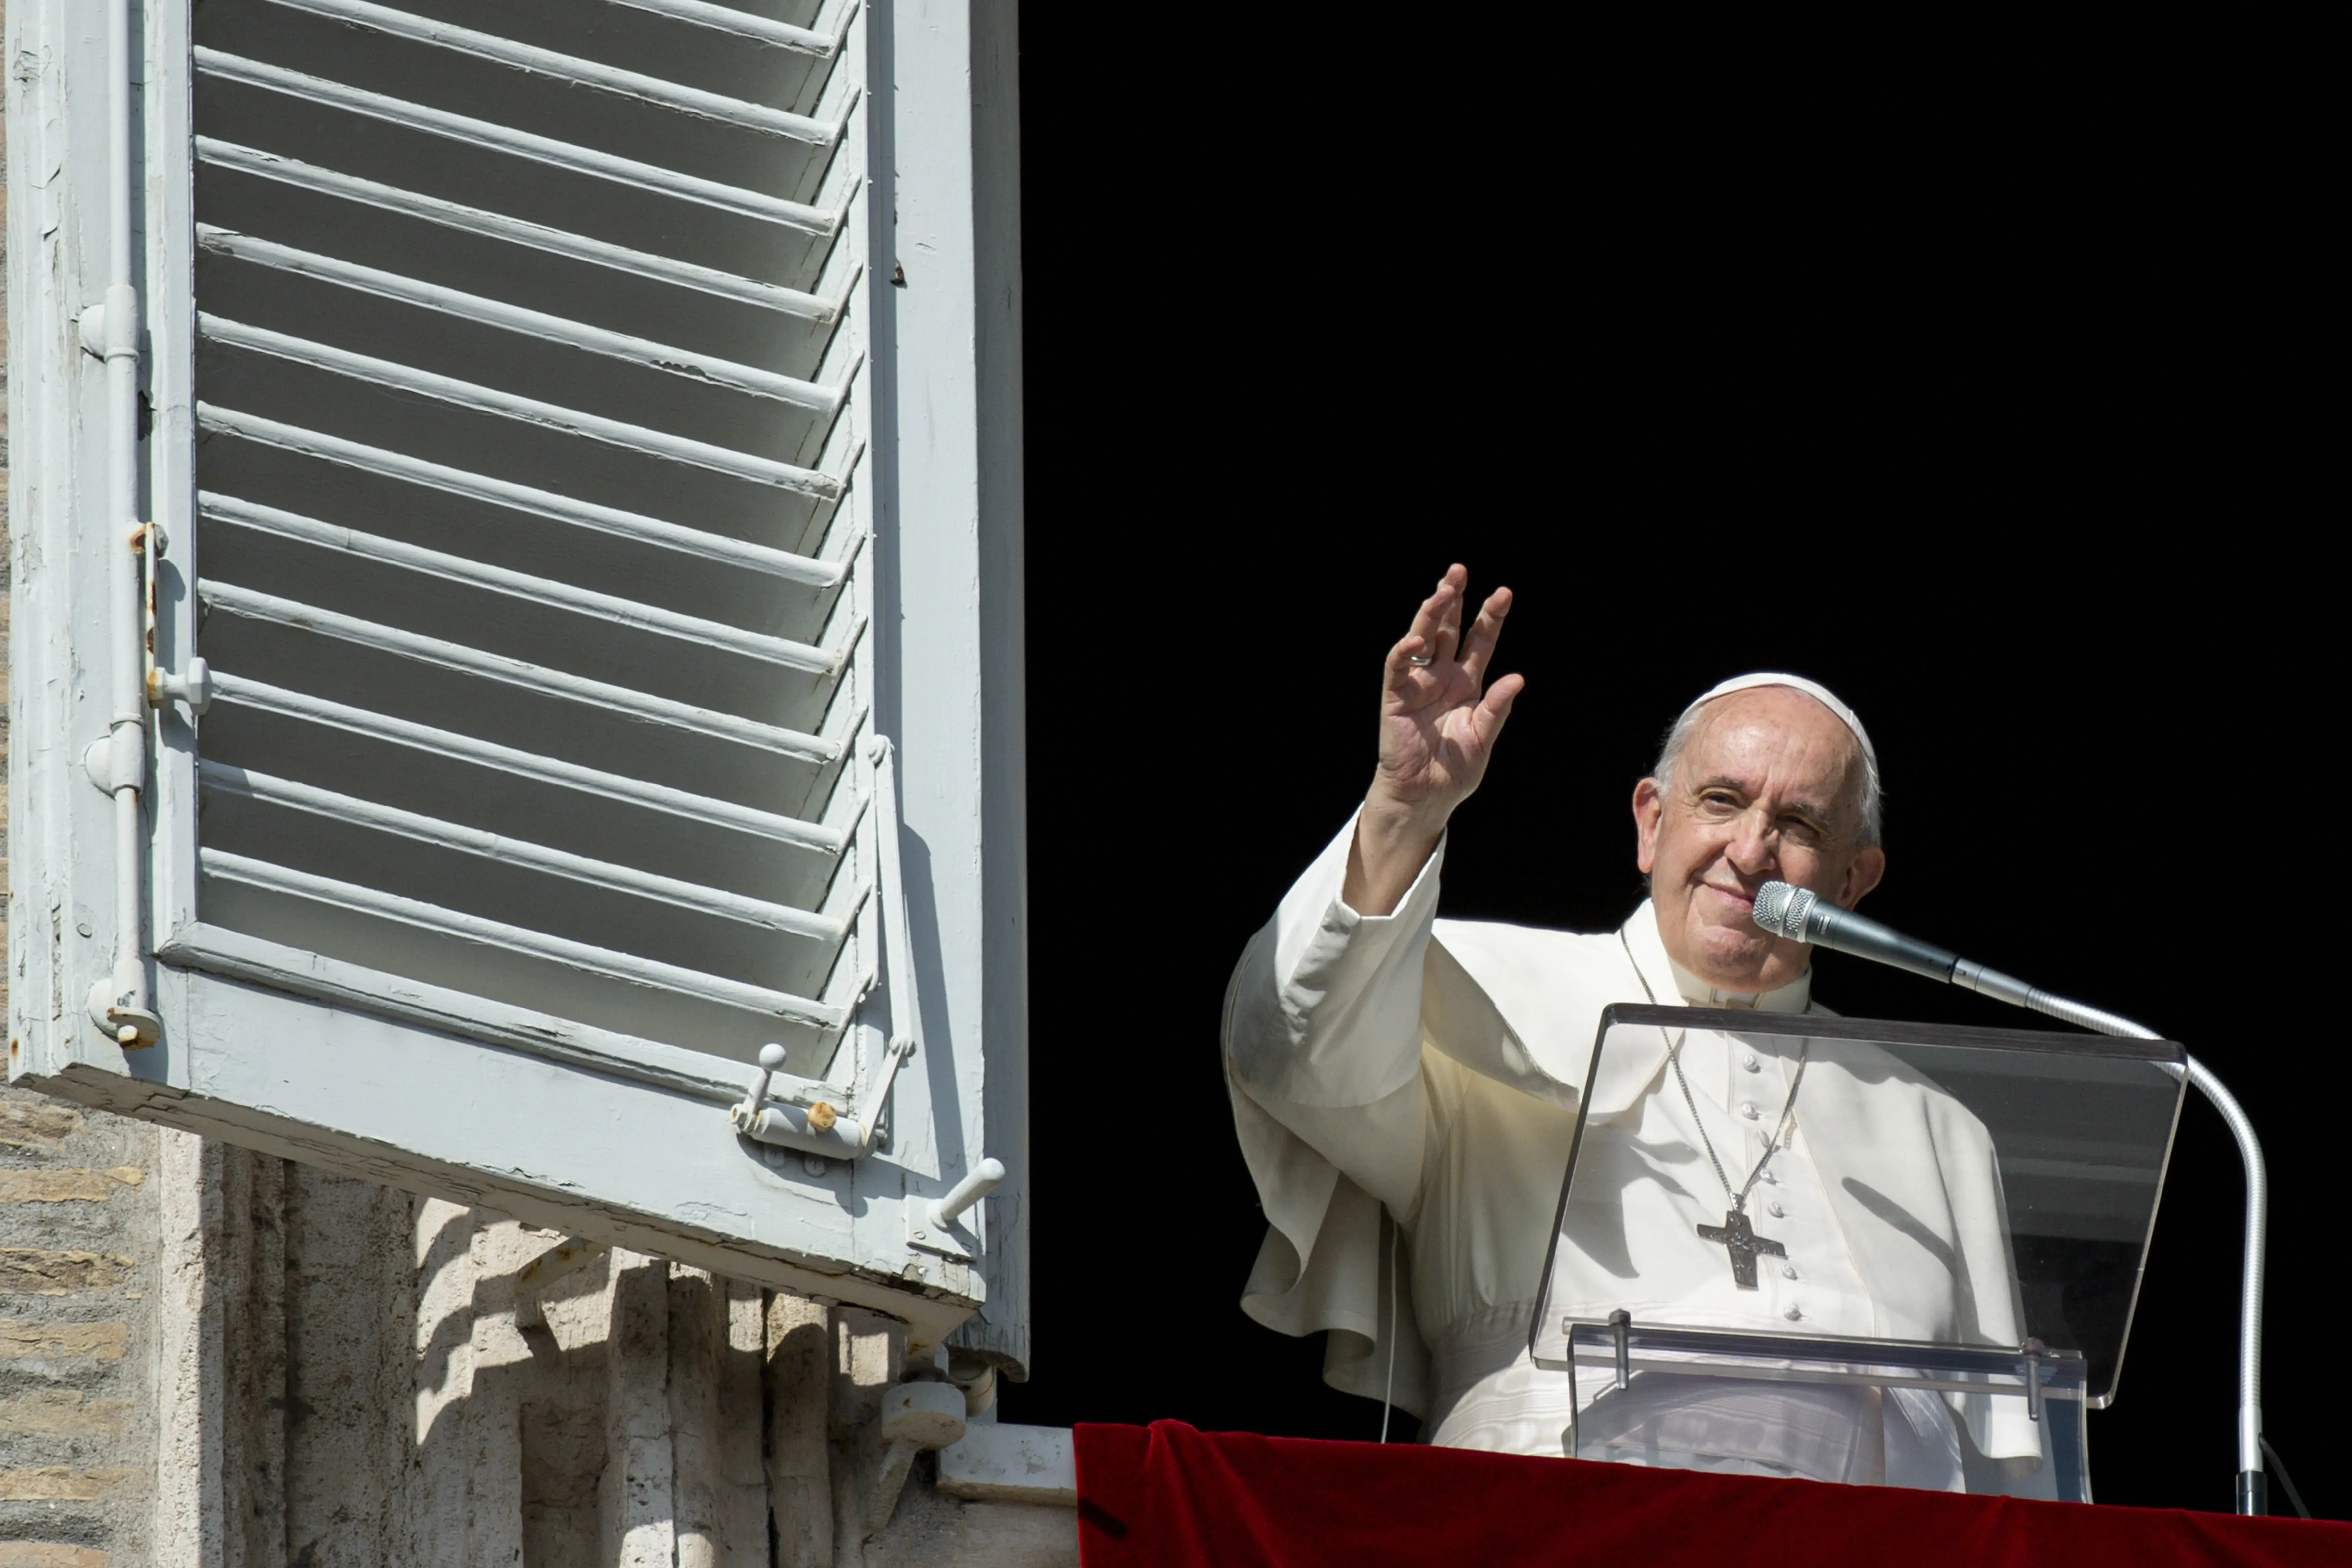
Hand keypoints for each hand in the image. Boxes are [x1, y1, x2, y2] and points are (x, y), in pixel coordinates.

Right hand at [1345, 565, 1522, 912]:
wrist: (1425, 798)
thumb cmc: (1454, 771)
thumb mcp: (1483, 739)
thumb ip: (1497, 709)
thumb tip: (1517, 678)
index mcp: (1467, 684)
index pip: (1479, 641)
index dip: (1490, 617)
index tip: (1504, 593)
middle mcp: (1442, 677)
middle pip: (1448, 629)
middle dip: (1454, 600)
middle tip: (1459, 570)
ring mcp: (1418, 684)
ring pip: (1422, 638)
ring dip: (1430, 613)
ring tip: (1442, 589)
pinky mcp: (1396, 697)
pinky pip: (1397, 668)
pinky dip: (1403, 651)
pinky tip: (1415, 637)